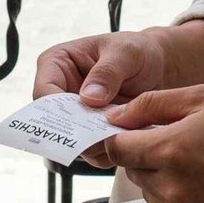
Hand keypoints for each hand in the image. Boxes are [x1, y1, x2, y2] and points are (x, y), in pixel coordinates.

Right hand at [33, 31, 170, 167]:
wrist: (159, 68)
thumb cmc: (138, 51)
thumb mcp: (126, 52)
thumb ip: (107, 72)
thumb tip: (88, 97)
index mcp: (57, 63)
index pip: (44, 92)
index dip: (57, 111)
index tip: (82, 121)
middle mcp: (61, 91)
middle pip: (55, 122)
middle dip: (79, 133)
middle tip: (104, 137)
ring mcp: (75, 115)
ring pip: (74, 141)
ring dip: (97, 144)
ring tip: (122, 135)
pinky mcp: (91, 133)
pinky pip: (92, 151)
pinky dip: (109, 151)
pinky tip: (129, 140)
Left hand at [104, 85, 203, 202]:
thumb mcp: (203, 97)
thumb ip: (152, 104)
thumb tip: (117, 115)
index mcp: (171, 150)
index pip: (116, 149)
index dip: (117, 136)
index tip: (127, 129)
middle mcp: (174, 188)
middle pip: (133, 170)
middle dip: (145, 153)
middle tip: (175, 138)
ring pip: (152, 193)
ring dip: (162, 176)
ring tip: (199, 159)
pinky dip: (181, 197)